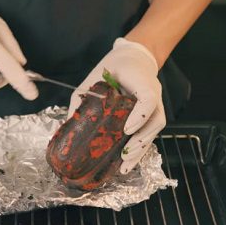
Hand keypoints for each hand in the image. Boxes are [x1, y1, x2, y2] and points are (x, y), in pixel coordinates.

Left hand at [68, 38, 164, 173]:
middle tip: (125, 155)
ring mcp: (157, 103)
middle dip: (141, 140)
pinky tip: (130, 159)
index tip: (126, 130)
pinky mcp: (154, 112)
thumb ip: (83, 101)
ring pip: (156, 127)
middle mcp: (154, 92)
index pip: (148, 99)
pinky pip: (152, 130)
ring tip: (126, 165)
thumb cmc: (113, 68)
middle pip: (156, 119)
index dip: (140, 116)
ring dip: (143, 148)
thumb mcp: (93, 80)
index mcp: (141, 80)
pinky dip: (142, 146)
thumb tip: (68, 127)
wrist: (134, 59)